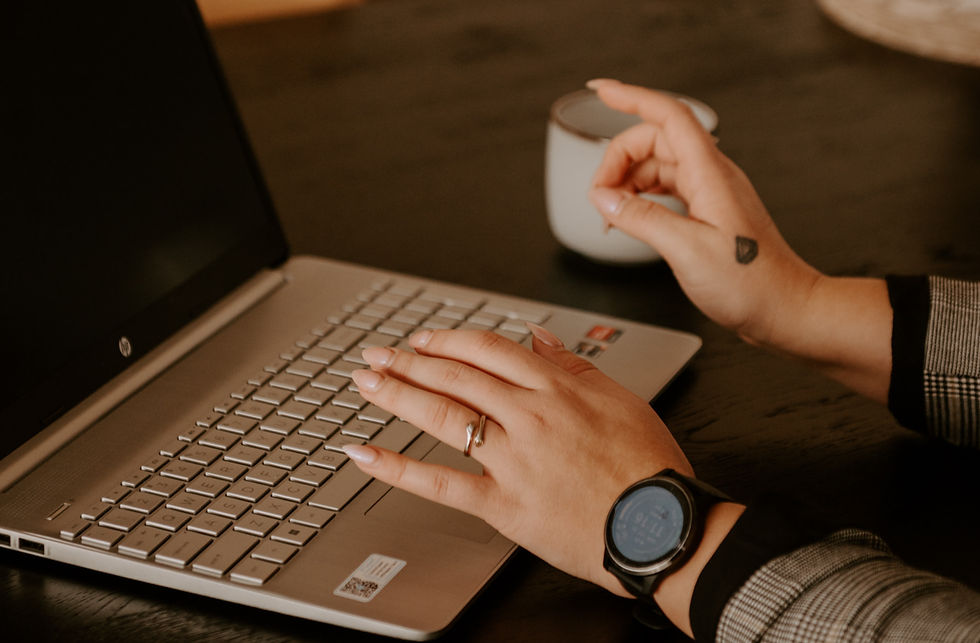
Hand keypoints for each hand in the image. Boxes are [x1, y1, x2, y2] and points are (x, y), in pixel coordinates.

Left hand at [342, 326, 691, 596]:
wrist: (661, 525)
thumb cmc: (647, 466)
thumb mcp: (620, 398)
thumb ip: (574, 364)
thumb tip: (538, 336)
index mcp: (558, 388)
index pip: (488, 350)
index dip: (448, 340)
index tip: (424, 340)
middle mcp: (530, 416)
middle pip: (456, 376)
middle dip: (410, 361)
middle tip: (378, 354)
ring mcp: (513, 460)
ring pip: (443, 417)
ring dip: (397, 394)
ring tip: (366, 382)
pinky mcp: (504, 505)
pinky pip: (441, 484)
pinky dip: (398, 467)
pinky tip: (364, 454)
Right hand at [587, 79, 820, 348]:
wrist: (785, 309)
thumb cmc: (750, 284)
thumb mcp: (685, 250)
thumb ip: (641, 218)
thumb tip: (605, 199)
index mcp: (709, 174)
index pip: (668, 116)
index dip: (632, 97)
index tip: (602, 91)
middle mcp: (711, 175)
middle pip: (654, 141)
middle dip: (618, 161)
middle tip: (598, 198)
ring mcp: (711, 192)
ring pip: (658, 166)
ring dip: (627, 183)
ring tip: (611, 215)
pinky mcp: (709, 212)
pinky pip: (667, 188)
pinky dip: (642, 198)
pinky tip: (631, 218)